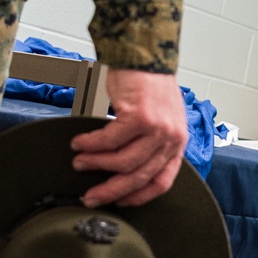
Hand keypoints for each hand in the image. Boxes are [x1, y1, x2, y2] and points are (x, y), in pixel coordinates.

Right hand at [71, 69, 187, 207]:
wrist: (144, 55)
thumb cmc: (149, 84)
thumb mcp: (160, 119)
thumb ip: (149, 144)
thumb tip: (123, 169)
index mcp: (177, 143)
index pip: (161, 182)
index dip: (138, 197)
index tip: (119, 202)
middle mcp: (171, 138)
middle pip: (138, 176)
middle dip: (110, 190)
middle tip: (91, 196)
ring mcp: (157, 128)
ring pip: (121, 161)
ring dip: (96, 164)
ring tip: (80, 161)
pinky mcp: (139, 116)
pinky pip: (109, 140)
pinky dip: (90, 144)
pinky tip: (80, 143)